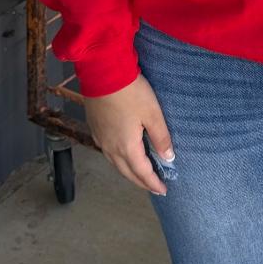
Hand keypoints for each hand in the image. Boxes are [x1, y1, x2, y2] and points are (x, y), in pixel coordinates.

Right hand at [84, 73, 173, 195]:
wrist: (103, 73)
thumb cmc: (131, 92)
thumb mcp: (152, 113)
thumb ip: (160, 137)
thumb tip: (168, 158)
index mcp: (126, 147)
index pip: (141, 172)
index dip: (152, 182)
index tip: (163, 190)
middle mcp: (110, 147)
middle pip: (126, 172)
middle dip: (140, 181)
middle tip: (153, 187)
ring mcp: (100, 138)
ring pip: (115, 163)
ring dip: (129, 171)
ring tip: (140, 174)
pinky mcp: (95, 128)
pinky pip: (108, 152)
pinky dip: (119, 159)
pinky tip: (124, 154)